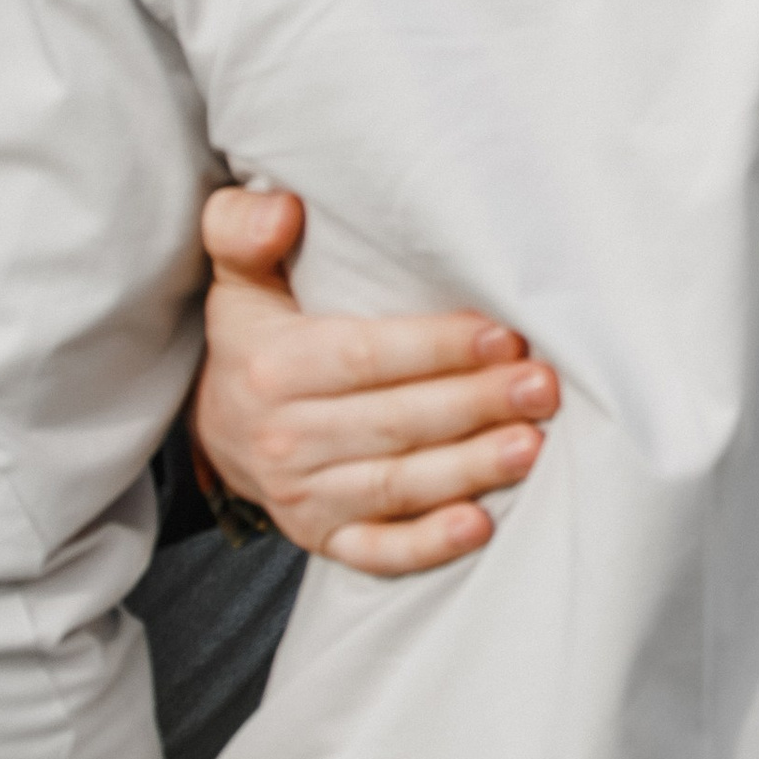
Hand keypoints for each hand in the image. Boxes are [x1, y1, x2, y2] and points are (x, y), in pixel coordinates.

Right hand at [195, 186, 562, 575]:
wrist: (216, 425)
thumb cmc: (256, 335)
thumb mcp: (238, 275)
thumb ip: (244, 228)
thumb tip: (283, 208)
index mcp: (273, 365)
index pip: (364, 357)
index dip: (436, 348)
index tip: (503, 336)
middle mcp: (284, 436)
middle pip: (393, 422)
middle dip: (475, 404)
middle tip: (542, 386)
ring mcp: (303, 496)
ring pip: (395, 486)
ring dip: (468, 469)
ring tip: (531, 445)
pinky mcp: (322, 538)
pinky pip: (376, 550)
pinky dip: (426, 545)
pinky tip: (480, 527)